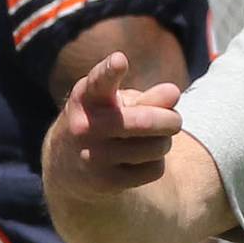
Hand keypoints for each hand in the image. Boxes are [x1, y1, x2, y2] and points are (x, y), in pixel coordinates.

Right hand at [48, 52, 183, 200]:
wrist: (67, 165)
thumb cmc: (104, 120)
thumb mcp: (118, 102)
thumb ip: (148, 97)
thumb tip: (174, 93)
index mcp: (87, 97)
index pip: (99, 81)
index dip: (110, 71)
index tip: (120, 60)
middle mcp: (85, 126)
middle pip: (146, 121)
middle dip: (171, 120)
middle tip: (175, 121)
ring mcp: (93, 156)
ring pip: (156, 146)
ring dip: (165, 142)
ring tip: (153, 140)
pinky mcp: (105, 181)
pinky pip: (154, 169)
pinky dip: (157, 163)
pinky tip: (141, 160)